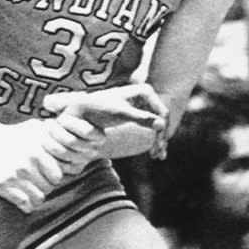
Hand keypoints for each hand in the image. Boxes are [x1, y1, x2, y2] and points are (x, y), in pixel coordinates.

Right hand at [0, 119, 90, 211]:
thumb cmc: (13, 135)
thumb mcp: (35, 128)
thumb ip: (53, 133)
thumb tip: (75, 135)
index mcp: (39, 149)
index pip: (58, 175)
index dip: (53, 177)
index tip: (46, 175)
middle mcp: (29, 162)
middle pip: (49, 188)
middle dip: (45, 187)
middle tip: (36, 184)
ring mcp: (16, 174)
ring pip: (39, 198)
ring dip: (36, 197)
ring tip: (29, 191)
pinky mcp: (3, 185)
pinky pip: (25, 205)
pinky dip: (26, 205)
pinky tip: (22, 199)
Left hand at [43, 83, 169, 157]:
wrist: (85, 110)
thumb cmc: (101, 110)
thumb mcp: (122, 115)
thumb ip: (142, 119)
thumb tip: (162, 124)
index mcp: (145, 91)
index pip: (162, 113)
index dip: (163, 131)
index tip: (159, 147)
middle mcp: (147, 95)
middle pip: (162, 119)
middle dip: (161, 137)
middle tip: (159, 156)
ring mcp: (144, 103)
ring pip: (158, 124)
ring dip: (159, 140)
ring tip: (157, 157)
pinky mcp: (139, 112)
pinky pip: (151, 126)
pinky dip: (153, 138)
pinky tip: (153, 152)